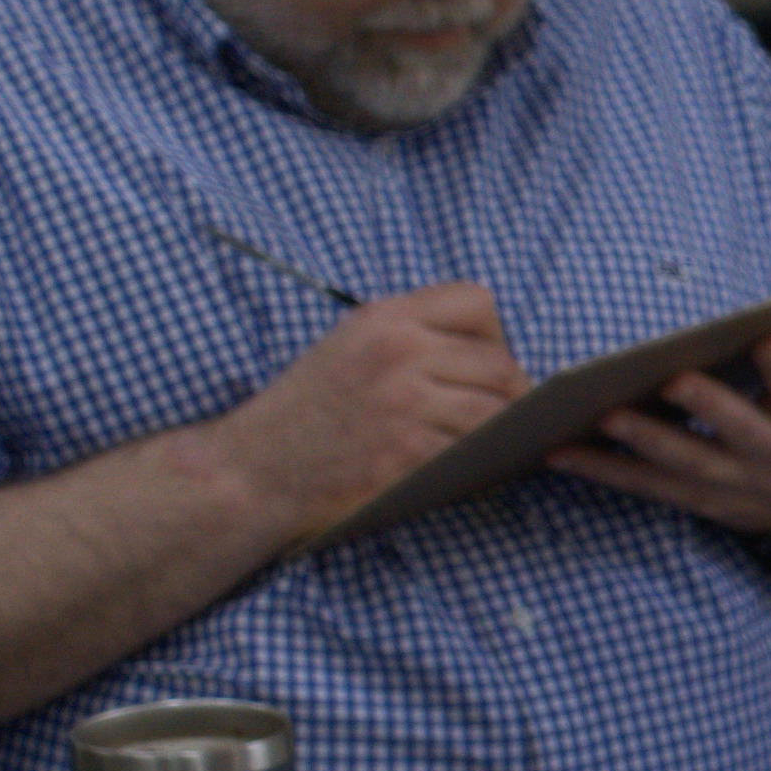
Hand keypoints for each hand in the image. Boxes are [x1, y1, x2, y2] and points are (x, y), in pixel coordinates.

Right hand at [212, 281, 523, 533]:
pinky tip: (481, 469)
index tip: (488, 364)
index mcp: (384, 317)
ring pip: (496, 408)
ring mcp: (404, 401)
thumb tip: (489, 351)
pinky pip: (476, 450)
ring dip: (509, 431)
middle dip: (515, 391)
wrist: (256, 468)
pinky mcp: (408, 451)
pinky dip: (488, 462)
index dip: (496, 334)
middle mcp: (397, 351)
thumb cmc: (308, 411)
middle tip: (512, 416)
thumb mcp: (349, 344)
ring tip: (504, 444)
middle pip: (498, 360)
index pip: (476, 301)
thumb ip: (410, 335)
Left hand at [541, 285, 770, 540]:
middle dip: (709, 410)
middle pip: (741, 434)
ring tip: (606, 415)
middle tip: (674, 379)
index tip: (767, 337)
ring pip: (688, 466)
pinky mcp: (697, 502)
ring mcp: (734, 487)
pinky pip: (647, 489)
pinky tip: (562, 451)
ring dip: (645, 443)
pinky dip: (605, 471)